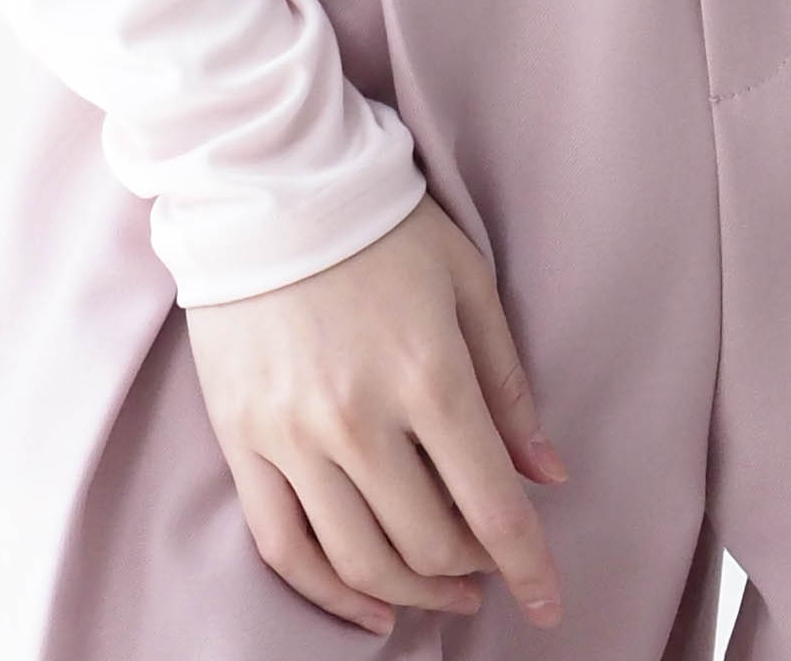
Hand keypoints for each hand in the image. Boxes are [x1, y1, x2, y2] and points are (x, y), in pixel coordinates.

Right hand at [184, 192, 568, 634]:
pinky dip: (327, 594)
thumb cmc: (380, 225)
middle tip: (489, 569)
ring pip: (358, 560)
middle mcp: (358, 419)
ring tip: (440, 591)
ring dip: (411, 593)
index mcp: (427, 374)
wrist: (264, 182)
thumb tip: (548, 476)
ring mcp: (291, 435)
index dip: (528, 566)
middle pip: (427, 543)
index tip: (548, 602)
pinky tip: (366, 608)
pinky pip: (282, 545)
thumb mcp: (466, 282)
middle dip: (471, 571)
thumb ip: (507, 385)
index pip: (491, 506)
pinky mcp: (241, 439)